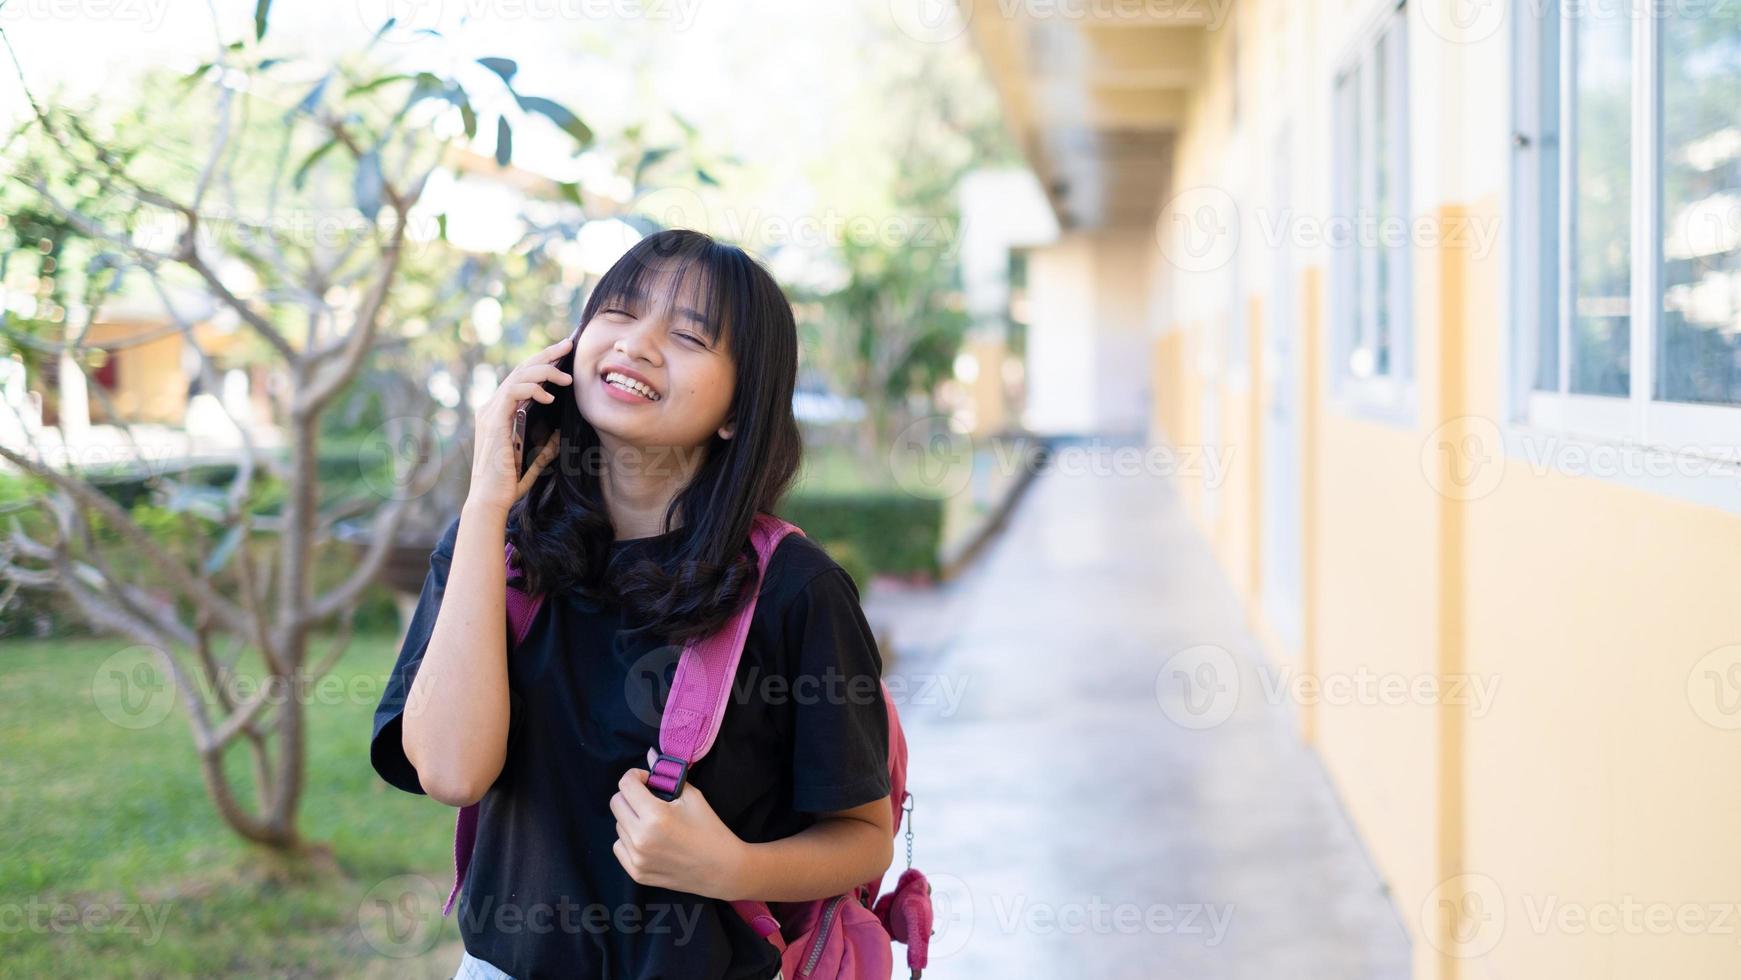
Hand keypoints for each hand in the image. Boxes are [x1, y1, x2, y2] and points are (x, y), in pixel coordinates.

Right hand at [467, 333, 572, 519]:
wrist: (491, 500)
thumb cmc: (509, 483)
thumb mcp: (534, 460)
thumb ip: (545, 446)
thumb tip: (561, 433)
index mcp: (500, 413)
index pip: (522, 378)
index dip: (542, 363)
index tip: (564, 355)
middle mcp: (492, 407)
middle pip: (521, 369)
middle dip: (546, 354)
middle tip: (568, 343)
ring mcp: (490, 412)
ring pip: (518, 375)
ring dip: (545, 370)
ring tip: (567, 376)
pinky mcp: (493, 420)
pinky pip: (513, 392)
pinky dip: (532, 389)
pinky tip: (550, 395)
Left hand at [610, 752, 745, 898]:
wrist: (722, 869)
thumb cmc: (710, 829)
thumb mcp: (693, 797)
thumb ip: (668, 776)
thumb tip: (649, 754)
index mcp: (655, 816)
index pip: (626, 785)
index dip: (636, 776)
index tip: (648, 780)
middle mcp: (641, 838)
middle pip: (616, 803)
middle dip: (630, 795)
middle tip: (649, 798)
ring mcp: (637, 858)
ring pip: (618, 825)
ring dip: (630, 818)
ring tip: (653, 822)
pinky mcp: (637, 873)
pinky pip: (619, 846)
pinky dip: (629, 839)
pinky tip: (649, 839)